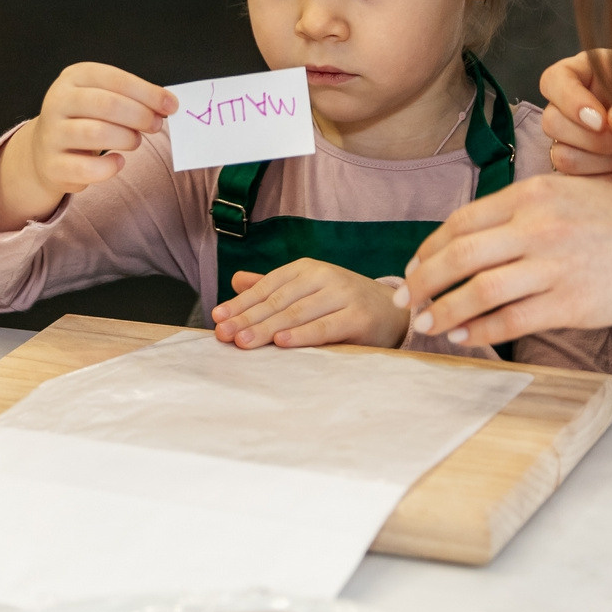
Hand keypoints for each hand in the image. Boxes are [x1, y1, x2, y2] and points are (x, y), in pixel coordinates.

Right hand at [0, 63, 177, 231]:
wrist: (45, 150)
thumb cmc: (86, 118)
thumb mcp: (102, 96)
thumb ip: (132, 97)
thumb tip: (168, 105)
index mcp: (74, 77)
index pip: (115, 79)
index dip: (148, 93)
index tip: (171, 106)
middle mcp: (58, 102)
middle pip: (108, 105)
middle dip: (140, 116)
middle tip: (155, 125)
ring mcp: (52, 134)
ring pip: (97, 133)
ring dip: (127, 139)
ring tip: (135, 141)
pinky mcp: (52, 166)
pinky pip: (88, 168)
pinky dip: (111, 167)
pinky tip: (118, 161)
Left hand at [213, 260, 406, 349]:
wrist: (394, 310)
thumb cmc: (343, 301)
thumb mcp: (308, 290)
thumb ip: (273, 287)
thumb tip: (236, 281)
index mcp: (306, 269)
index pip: (267, 287)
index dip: (241, 303)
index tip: (218, 318)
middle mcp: (323, 277)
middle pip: (278, 300)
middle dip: (248, 318)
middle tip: (223, 334)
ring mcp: (342, 295)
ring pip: (297, 313)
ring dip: (268, 328)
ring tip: (244, 341)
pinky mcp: (358, 317)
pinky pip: (325, 327)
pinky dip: (302, 335)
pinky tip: (282, 342)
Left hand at [396, 175, 611, 346]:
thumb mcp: (569, 194)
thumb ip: (523, 212)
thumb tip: (471, 240)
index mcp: (533, 195)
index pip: (461, 223)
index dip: (429, 249)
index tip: (413, 267)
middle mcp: (538, 227)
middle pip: (459, 256)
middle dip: (423, 281)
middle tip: (406, 299)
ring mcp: (554, 267)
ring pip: (478, 292)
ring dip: (444, 311)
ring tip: (427, 323)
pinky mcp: (571, 304)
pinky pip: (511, 321)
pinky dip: (480, 331)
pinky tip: (465, 336)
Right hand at [540, 51, 611, 190]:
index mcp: (593, 75)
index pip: (553, 81)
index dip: (570, 102)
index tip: (602, 119)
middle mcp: (581, 108)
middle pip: (552, 123)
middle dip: (593, 139)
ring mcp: (585, 144)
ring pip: (562, 156)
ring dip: (603, 161)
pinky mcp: (595, 175)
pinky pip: (580, 185)